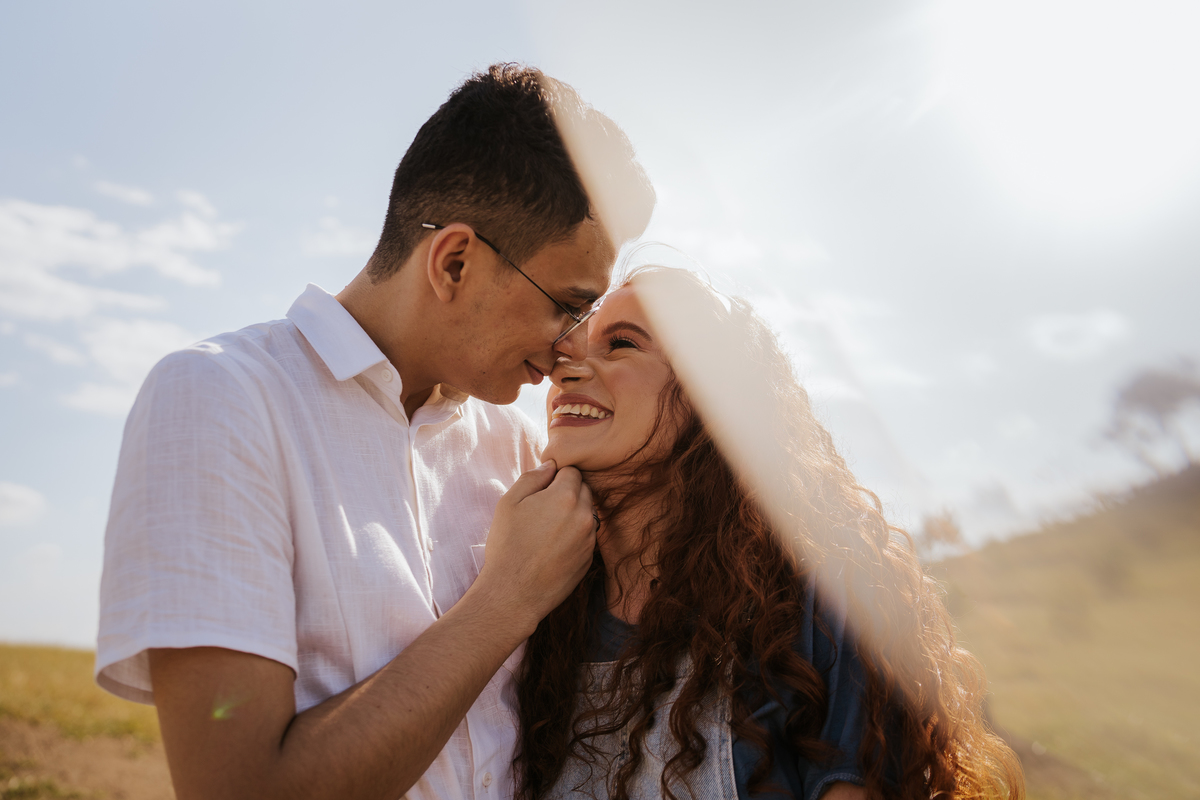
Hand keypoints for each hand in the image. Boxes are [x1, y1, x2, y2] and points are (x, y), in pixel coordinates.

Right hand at [474, 460, 595, 629]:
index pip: (572, 471)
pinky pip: (586, 537)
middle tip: (542, 509)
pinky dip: (574, 536)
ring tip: (546, 530)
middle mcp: (584, 516)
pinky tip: (552, 548)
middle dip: (567, 493)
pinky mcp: (589, 559)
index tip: (541, 490)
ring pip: (586, 514)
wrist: (513, 594)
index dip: (556, 477)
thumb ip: (532, 478)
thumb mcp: (509, 503)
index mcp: (565, 497)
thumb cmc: (507, 546)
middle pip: (584, 491)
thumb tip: (550, 466)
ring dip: (572, 515)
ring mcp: (590, 539)